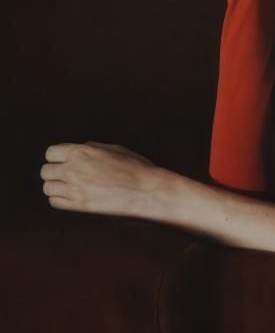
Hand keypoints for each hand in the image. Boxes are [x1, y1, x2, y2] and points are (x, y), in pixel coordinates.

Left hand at [42, 142, 180, 219]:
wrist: (148, 191)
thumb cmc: (136, 168)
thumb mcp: (114, 149)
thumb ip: (91, 148)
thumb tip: (77, 149)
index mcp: (81, 152)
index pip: (51, 153)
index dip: (58, 158)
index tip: (66, 163)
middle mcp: (73, 169)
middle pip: (45, 171)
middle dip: (55, 174)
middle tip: (68, 178)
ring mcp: (74, 188)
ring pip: (47, 188)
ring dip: (57, 188)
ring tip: (71, 189)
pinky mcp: (78, 205)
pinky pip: (55, 202)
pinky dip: (61, 200)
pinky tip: (74, 198)